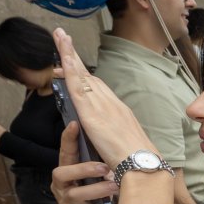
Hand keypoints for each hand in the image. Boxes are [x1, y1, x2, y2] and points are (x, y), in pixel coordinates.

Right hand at [51, 122, 116, 203]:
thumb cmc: (95, 196)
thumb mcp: (96, 178)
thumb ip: (100, 164)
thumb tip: (117, 143)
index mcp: (68, 170)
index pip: (65, 152)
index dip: (68, 138)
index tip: (75, 123)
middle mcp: (62, 185)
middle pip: (62, 173)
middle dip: (84, 169)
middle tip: (105, 168)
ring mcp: (66, 201)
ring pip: (76, 194)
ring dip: (98, 189)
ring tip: (115, 187)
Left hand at [52, 28, 157, 165]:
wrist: (144, 166)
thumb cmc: (138, 162)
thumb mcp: (126, 146)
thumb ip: (115, 139)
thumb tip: (109, 141)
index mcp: (120, 112)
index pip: (98, 88)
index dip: (84, 74)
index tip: (73, 64)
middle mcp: (112, 104)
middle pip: (90, 76)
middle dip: (75, 57)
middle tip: (63, 38)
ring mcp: (103, 107)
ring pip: (83, 76)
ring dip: (69, 55)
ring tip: (60, 37)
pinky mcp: (93, 114)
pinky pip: (79, 88)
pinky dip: (71, 71)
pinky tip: (64, 59)